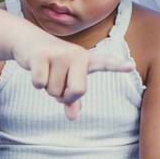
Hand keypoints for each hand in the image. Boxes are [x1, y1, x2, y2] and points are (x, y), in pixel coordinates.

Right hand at [12, 30, 133, 119]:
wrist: (29, 41)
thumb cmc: (53, 65)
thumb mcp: (65, 80)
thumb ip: (72, 100)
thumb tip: (73, 117)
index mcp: (86, 60)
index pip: (105, 63)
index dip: (117, 66)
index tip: (131, 66)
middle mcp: (76, 54)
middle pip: (78, 91)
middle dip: (65, 97)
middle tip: (59, 86)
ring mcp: (59, 54)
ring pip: (54, 91)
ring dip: (48, 88)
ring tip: (47, 71)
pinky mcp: (41, 56)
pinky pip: (40, 84)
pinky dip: (36, 83)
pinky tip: (36, 68)